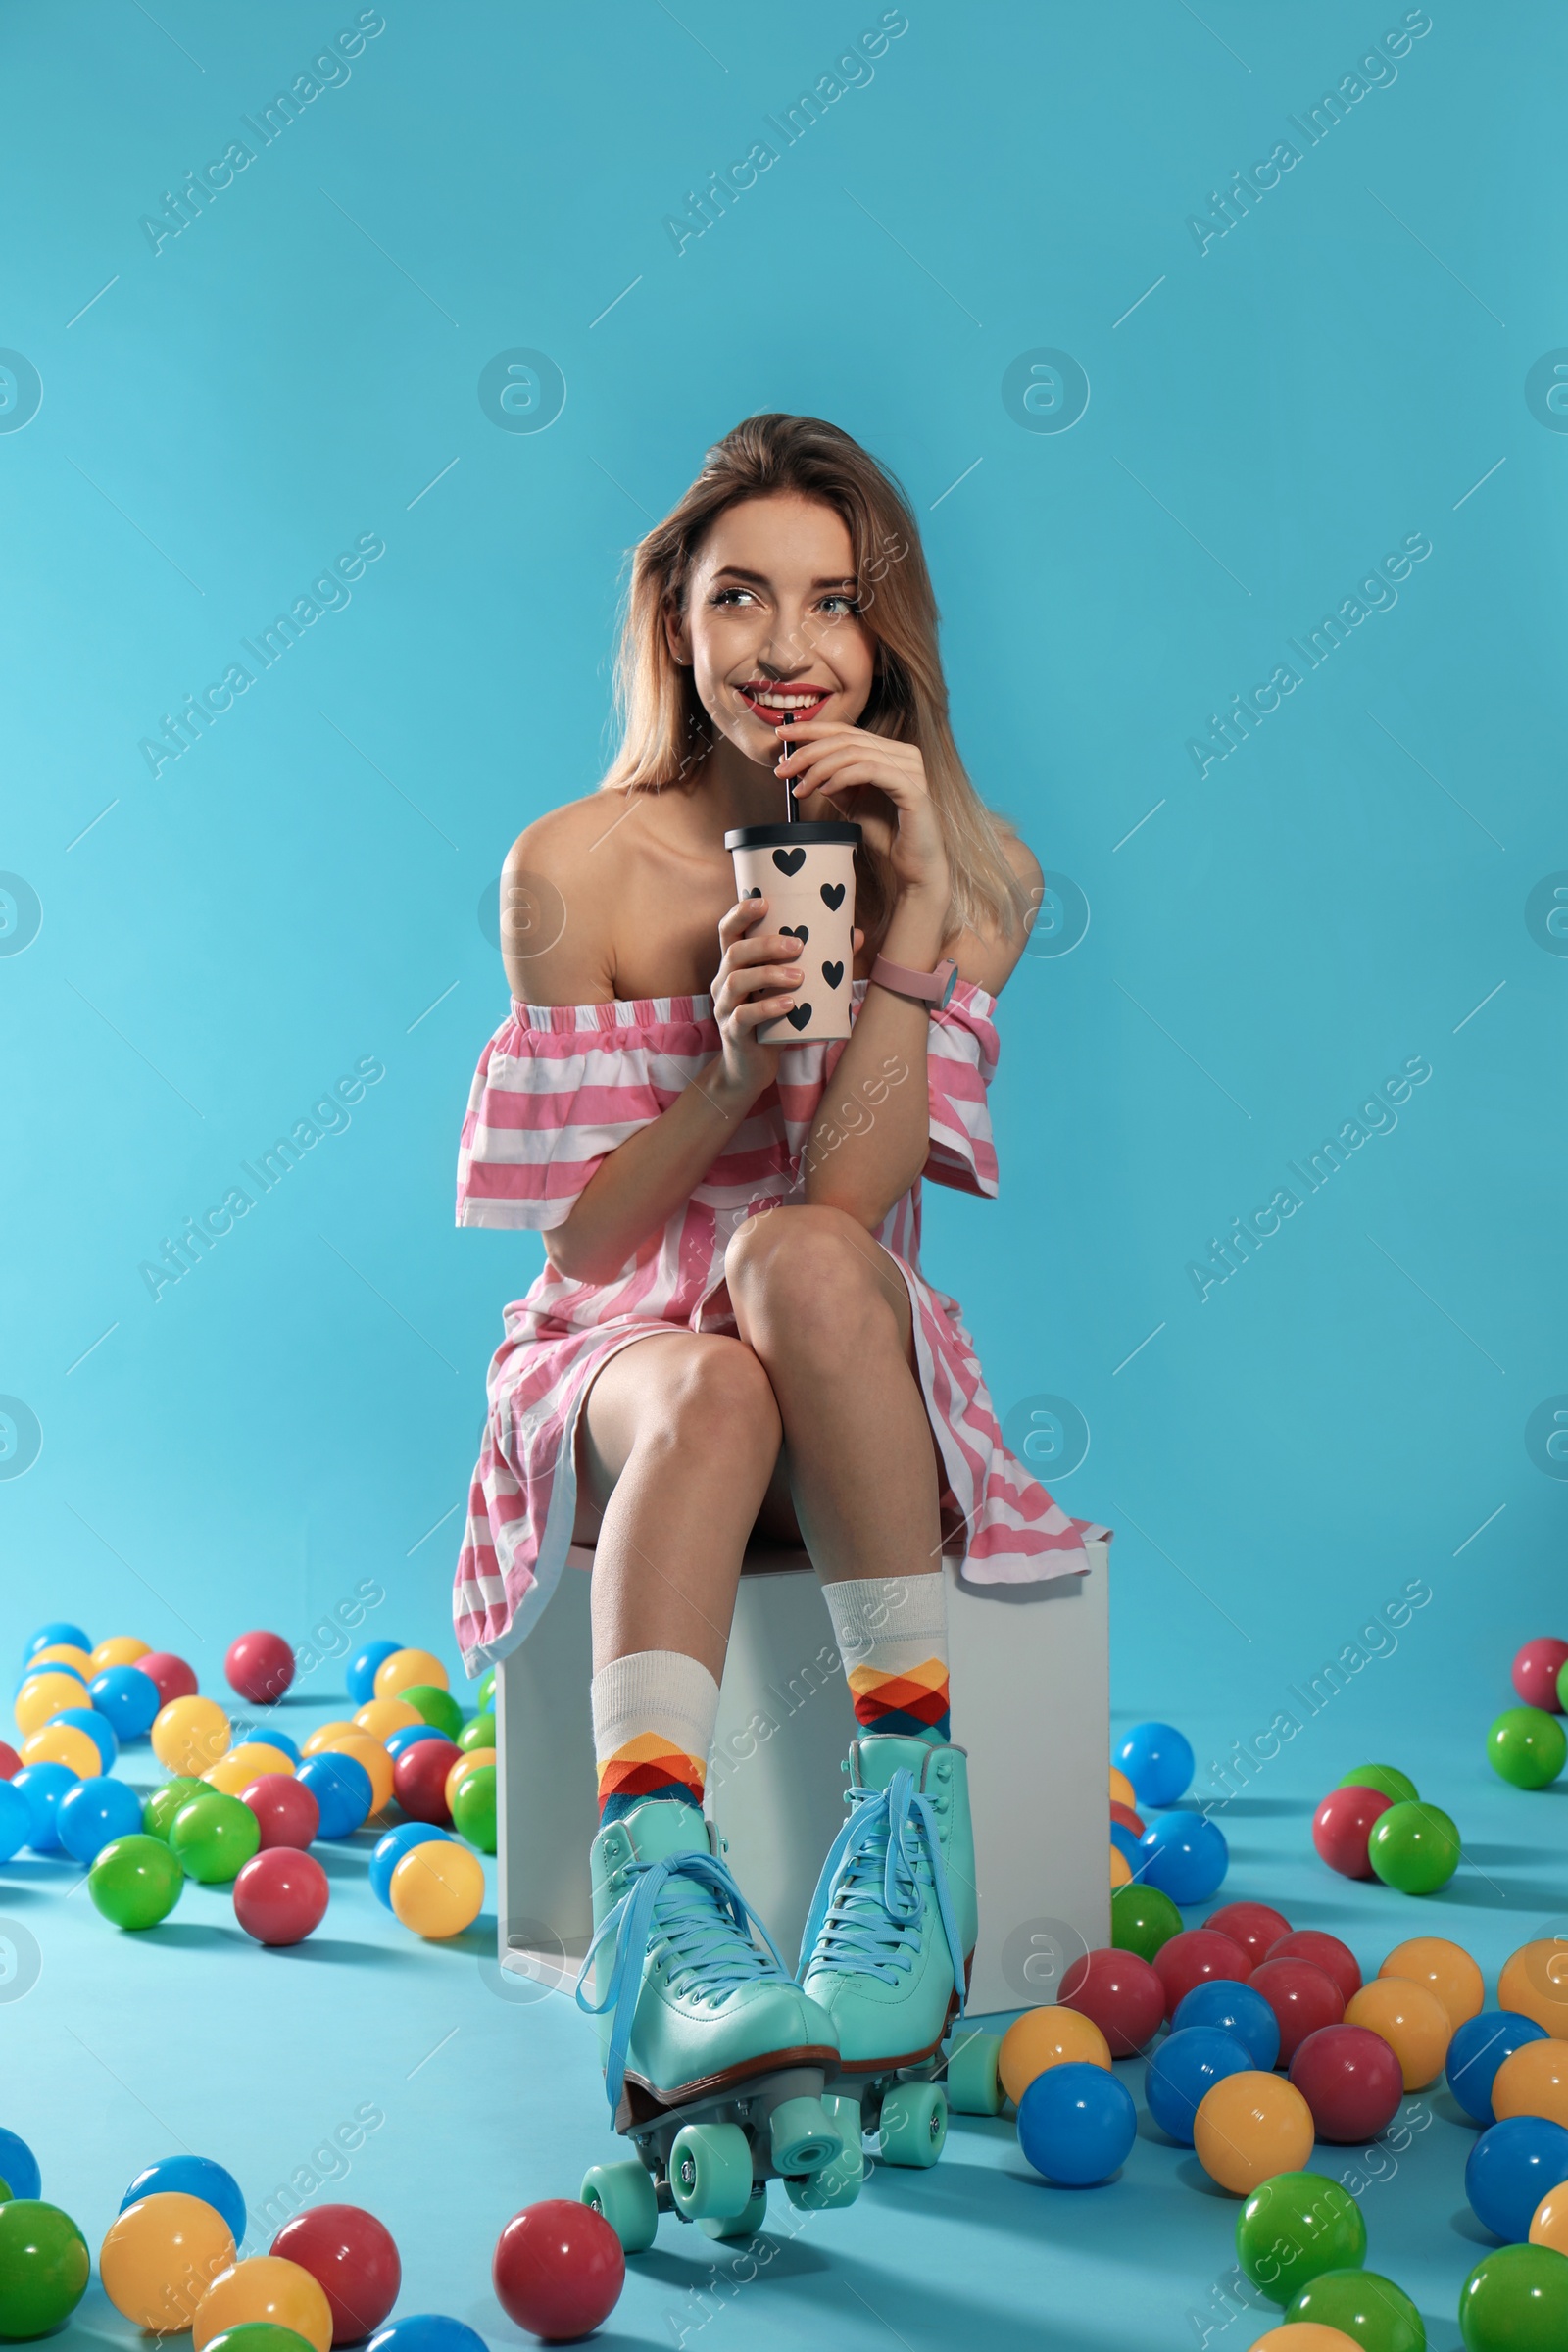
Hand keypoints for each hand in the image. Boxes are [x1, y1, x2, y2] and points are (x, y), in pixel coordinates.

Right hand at [710, 896, 799, 1099]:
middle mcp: (724, 981)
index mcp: (734, 965)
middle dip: (765, 944)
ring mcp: (725, 1008)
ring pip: (737, 981)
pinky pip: (744, 1017)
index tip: (765, 901)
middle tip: (797, 944)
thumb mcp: (791, 990)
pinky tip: (789, 1004)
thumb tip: (857, 934)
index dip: (741, 913)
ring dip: (769, 974)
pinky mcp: (733, 1033)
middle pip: (734, 952)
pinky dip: (767, 1008)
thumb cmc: (773, 1020)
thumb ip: (818, 963)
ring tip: (800, 976)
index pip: (728, 931)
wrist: (751, 1068)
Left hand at [776, 721, 950, 908]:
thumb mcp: (849, 802)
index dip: (811, 729)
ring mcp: (911, 766)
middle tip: (782, 770)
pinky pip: (869, 770)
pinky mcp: (913, 785)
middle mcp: (903, 752)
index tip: (781, 735)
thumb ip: (828, 780)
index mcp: (889, 750)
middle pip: (846, 739)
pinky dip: (842, 778)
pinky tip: (825, 791)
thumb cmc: (885, 833)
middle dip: (808, 752)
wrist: (912, 865)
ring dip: (819, 769)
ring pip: (854, 753)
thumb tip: (795, 763)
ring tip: (801, 789)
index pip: (845, 730)